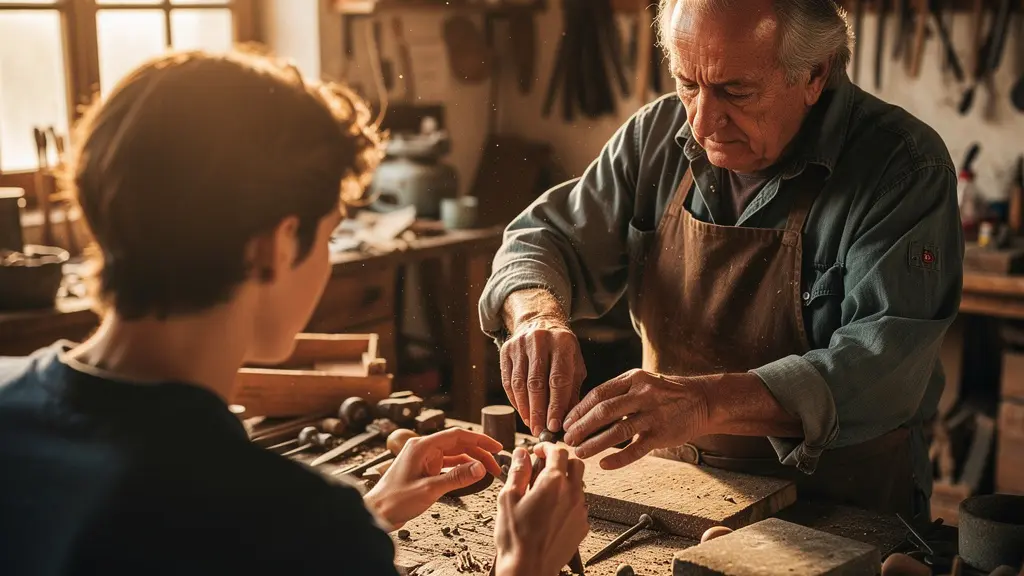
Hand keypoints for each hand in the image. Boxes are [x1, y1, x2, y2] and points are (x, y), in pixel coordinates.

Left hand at [363, 428, 502, 529]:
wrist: (376, 514)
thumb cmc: (394, 501)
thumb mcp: (429, 489)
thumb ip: (456, 478)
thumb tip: (480, 468)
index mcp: (422, 446)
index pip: (457, 436)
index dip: (480, 440)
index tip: (497, 447)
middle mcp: (423, 449)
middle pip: (458, 444)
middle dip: (479, 453)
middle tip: (497, 465)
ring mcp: (424, 459)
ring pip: (455, 455)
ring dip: (472, 462)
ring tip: (488, 472)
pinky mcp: (424, 469)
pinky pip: (448, 465)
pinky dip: (461, 469)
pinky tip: (472, 476)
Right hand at [494, 444, 588, 575]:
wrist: (529, 569)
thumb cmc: (516, 538)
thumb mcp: (508, 498)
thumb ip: (518, 472)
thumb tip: (521, 454)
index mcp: (553, 483)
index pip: (558, 451)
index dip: (547, 447)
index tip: (538, 450)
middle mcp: (571, 494)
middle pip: (576, 464)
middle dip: (560, 460)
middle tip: (544, 467)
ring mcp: (579, 511)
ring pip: (579, 484)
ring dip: (565, 481)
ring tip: (544, 493)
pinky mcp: (582, 526)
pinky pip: (579, 504)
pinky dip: (568, 501)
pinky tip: (551, 511)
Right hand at [501, 316, 586, 435]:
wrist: (539, 322)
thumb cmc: (562, 350)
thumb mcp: (575, 364)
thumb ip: (572, 390)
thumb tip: (567, 420)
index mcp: (562, 344)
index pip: (558, 380)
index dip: (556, 406)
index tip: (554, 426)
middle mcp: (540, 341)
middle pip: (536, 383)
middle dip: (538, 411)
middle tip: (540, 431)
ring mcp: (520, 344)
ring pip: (519, 383)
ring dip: (525, 408)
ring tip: (531, 425)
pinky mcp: (506, 350)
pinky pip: (508, 380)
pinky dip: (514, 400)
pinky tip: (522, 412)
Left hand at [562, 369, 710, 468]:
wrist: (702, 400)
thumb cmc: (664, 393)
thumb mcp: (641, 382)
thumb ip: (617, 393)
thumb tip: (584, 412)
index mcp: (633, 379)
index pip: (598, 394)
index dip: (579, 409)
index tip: (564, 422)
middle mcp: (643, 394)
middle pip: (604, 411)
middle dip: (581, 427)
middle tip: (567, 440)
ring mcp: (654, 414)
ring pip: (618, 430)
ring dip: (595, 443)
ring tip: (580, 453)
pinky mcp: (663, 434)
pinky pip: (637, 449)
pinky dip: (619, 458)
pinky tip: (604, 465)